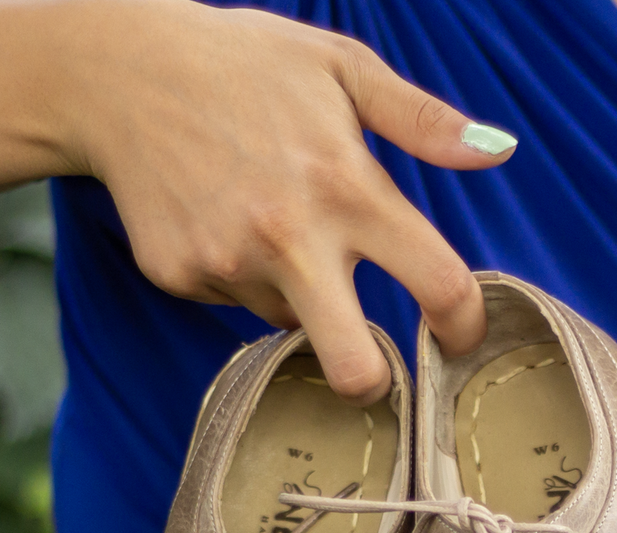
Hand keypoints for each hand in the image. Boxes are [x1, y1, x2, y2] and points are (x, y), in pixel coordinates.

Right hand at [59, 0, 515, 399]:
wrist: (119, 68)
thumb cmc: (244, 63)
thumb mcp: (340, 67)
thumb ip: (422, 119)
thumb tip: (497, 151)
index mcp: (347, 185)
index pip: (438, 281)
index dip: (464, 324)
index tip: (459, 336)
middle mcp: (290, 235)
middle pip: (353, 368)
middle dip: (373, 385)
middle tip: (373, 368)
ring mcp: (230, 261)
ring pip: (290, 323)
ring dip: (295, 293)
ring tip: (266, 217)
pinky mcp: (180, 276)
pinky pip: (235, 301)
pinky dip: (239, 273)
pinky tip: (220, 216)